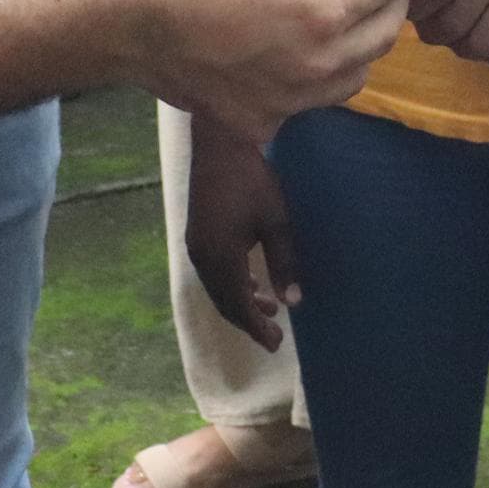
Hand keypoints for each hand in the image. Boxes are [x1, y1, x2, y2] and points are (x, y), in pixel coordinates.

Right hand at [134, 0, 421, 141]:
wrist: (142, 27)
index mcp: (322, 11)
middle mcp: (318, 62)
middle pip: (383, 38)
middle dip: (392, 7)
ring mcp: (295, 100)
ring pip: (356, 77)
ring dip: (363, 48)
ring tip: (351, 23)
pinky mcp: (270, 122)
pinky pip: (314, 99)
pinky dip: (319, 77)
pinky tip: (303, 55)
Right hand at [186, 130, 298, 351]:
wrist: (220, 142)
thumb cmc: (252, 179)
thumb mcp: (275, 221)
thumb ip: (283, 263)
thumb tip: (293, 302)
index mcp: (220, 258)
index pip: (238, 306)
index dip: (256, 329)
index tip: (276, 345)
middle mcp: (202, 257)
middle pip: (224, 301)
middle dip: (248, 321)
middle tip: (273, 336)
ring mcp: (196, 244)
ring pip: (217, 287)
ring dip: (240, 301)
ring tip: (268, 308)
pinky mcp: (197, 232)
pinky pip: (212, 271)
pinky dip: (231, 284)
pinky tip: (250, 279)